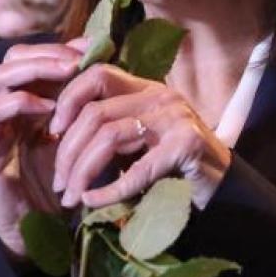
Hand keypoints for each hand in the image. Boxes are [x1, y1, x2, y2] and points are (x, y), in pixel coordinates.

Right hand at [0, 40, 83, 258]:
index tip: (90, 46)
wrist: (37, 234)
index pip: (33, 58)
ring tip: (67, 73)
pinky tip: (49, 108)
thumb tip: (111, 75)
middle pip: (12, 59)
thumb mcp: (76, 141)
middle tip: (78, 58)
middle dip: (46, 52)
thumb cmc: (60, 186)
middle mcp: (4, 110)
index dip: (59, 47)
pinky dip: (22, 103)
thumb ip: (83, 111)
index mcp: (26, 104)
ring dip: (35, 69)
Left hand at [49, 65, 232, 210]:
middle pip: (95, 112)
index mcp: (146, 88)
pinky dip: (109, 189)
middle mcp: (160, 97)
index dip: (68, 99)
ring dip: (82, 171)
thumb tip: (59, 139)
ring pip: (109, 135)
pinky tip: (93, 201)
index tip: (52, 131)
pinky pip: (136, 169)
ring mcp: (175, 119)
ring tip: (71, 197)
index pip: (97, 74)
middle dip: (68, 151)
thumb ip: (111, 129)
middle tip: (59, 183)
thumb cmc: (175, 165)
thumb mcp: (140, 139)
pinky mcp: (186, 146)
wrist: (223, 187)